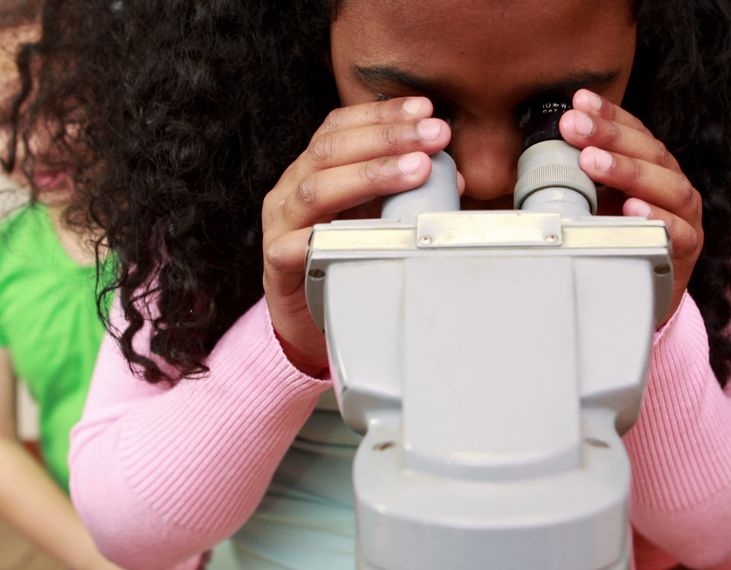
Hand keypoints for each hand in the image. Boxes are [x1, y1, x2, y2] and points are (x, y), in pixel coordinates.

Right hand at [262, 98, 451, 373]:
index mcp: (314, 169)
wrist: (309, 317)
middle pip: (331, 148)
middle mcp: (292, 188)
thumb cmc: (347, 258)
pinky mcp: (276, 263)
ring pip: (316, 188)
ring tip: (416, 170)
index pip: (341, 126)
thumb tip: (454, 177)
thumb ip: (410, 194)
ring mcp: (280, 224)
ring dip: (370, 174)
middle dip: (387, 137)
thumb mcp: (380, 217)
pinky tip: (353, 231)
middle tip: (433, 135)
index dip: (383, 113)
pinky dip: (321, 237)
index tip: (425, 108)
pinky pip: (293, 246)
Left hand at [559, 89, 702, 325]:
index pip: (634, 132)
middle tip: (573, 127)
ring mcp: (685, 216)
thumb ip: (576, 180)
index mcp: (653, 167)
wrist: (644, 288)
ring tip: (593, 162)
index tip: (579, 101)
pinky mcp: (687, 250)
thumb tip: (532, 157)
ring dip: (628, 172)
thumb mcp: (595, 203)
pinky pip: (677, 233)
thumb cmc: (618, 238)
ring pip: (667, 187)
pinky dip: (657, 219)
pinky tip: (632, 208)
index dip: (609, 115)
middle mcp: (672, 185)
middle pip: (649, 153)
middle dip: (609, 137)